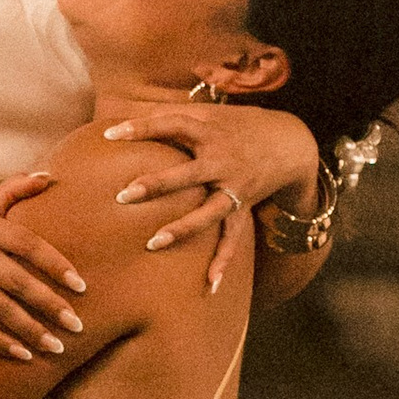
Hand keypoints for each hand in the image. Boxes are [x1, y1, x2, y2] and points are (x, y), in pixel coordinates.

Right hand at [0, 174, 86, 363]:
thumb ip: (16, 187)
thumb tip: (49, 177)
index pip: (26, 244)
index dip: (55, 264)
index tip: (81, 286)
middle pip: (15, 281)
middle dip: (48, 305)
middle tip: (77, 324)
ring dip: (29, 330)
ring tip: (57, 346)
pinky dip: (0, 342)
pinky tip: (25, 354)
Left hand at [101, 102, 320, 291]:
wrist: (289, 143)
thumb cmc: (234, 126)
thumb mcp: (207, 113)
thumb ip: (167, 115)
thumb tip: (118, 118)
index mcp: (209, 132)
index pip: (173, 125)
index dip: (142, 128)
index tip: (109, 134)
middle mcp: (223, 161)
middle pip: (188, 175)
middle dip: (157, 185)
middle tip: (124, 195)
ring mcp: (234, 188)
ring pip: (209, 212)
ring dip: (183, 228)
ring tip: (152, 243)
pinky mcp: (243, 208)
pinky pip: (233, 238)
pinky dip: (223, 261)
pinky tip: (209, 285)